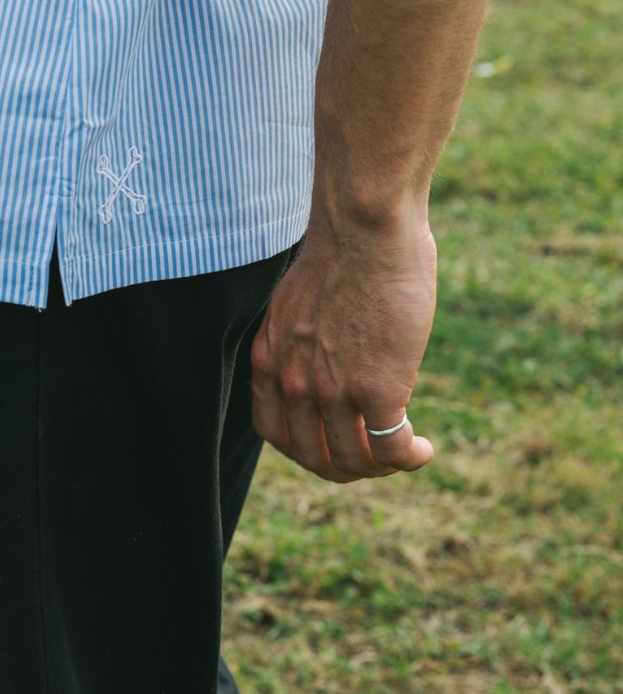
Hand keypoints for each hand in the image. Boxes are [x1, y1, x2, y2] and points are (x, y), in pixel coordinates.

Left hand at [250, 212, 437, 481]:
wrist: (363, 225)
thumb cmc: (342, 249)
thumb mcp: (299, 303)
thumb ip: (304, 338)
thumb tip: (328, 352)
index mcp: (270, 360)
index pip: (273, 432)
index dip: (304, 448)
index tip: (332, 442)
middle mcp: (293, 383)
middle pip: (314, 457)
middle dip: (345, 467)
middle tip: (373, 458)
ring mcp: (334, 391)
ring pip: (353, 461)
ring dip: (381, 468)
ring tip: (404, 454)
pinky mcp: (378, 389)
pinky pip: (391, 449)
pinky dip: (408, 458)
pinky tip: (422, 449)